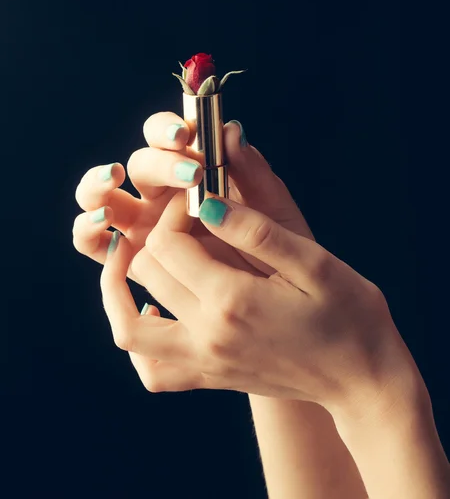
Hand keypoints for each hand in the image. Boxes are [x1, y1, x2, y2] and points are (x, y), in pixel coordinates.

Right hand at [73, 113, 311, 285]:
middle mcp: (162, 195)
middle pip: (139, 164)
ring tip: (112, 182)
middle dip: (157, 163)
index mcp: (193, 174)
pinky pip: (93, 242)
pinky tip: (104, 226)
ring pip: (102, 197)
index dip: (167, 129)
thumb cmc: (277, 248)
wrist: (280, 299)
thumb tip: (231, 130)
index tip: (186, 135)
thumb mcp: (272, 210)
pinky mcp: (126, 257)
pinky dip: (87, 230)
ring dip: (97, 186)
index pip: (167, 136)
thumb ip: (253, 172)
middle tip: (188, 174)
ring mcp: (141, 225)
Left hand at [101, 189, 419, 415]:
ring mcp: (205, 363)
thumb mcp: (313, 263)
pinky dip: (142, 338)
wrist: (363, 379)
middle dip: (157, 235)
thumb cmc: (349, 315)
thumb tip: (205, 200)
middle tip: (185, 219)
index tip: (201, 198)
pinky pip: (152, 369)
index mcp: (232, 300)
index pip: (168, 242)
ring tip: (137, 257)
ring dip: (121, 289)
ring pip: (129, 328)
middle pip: (146, 273)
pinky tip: (156, 311)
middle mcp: (207, 335)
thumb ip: (255, 231)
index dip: (177, 212)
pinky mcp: (210, 378)